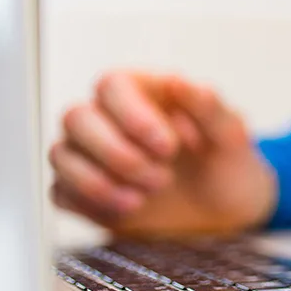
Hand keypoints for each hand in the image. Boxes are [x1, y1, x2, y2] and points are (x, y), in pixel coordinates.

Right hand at [48, 72, 276, 235]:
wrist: (228, 210)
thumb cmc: (228, 162)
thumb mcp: (231, 135)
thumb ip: (208, 106)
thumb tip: (177, 80)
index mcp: (145, 92)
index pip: (112, 84)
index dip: (133, 115)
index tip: (168, 147)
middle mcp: (110, 117)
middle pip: (76, 117)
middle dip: (117, 154)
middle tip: (162, 179)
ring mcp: (92, 155)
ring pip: (61, 154)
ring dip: (99, 181)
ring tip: (144, 198)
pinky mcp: (83, 192)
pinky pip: (59, 192)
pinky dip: (88, 203)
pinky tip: (127, 210)